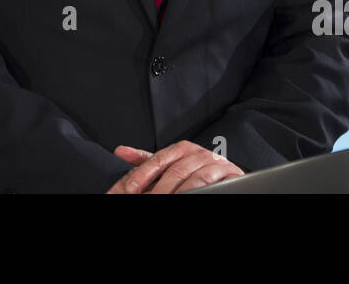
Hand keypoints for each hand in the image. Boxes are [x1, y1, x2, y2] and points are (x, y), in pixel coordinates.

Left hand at [105, 141, 244, 193]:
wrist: (226, 177)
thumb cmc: (195, 172)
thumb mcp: (170, 164)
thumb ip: (147, 160)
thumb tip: (120, 151)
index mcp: (181, 148)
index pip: (157, 160)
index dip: (142, 175)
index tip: (129, 189)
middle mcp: (197, 152)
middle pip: (173, 170)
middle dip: (158, 188)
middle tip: (146, 200)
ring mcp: (213, 162)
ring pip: (191, 178)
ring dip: (176, 192)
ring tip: (164, 201)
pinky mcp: (227, 173)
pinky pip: (209, 182)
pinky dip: (196, 190)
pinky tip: (186, 196)